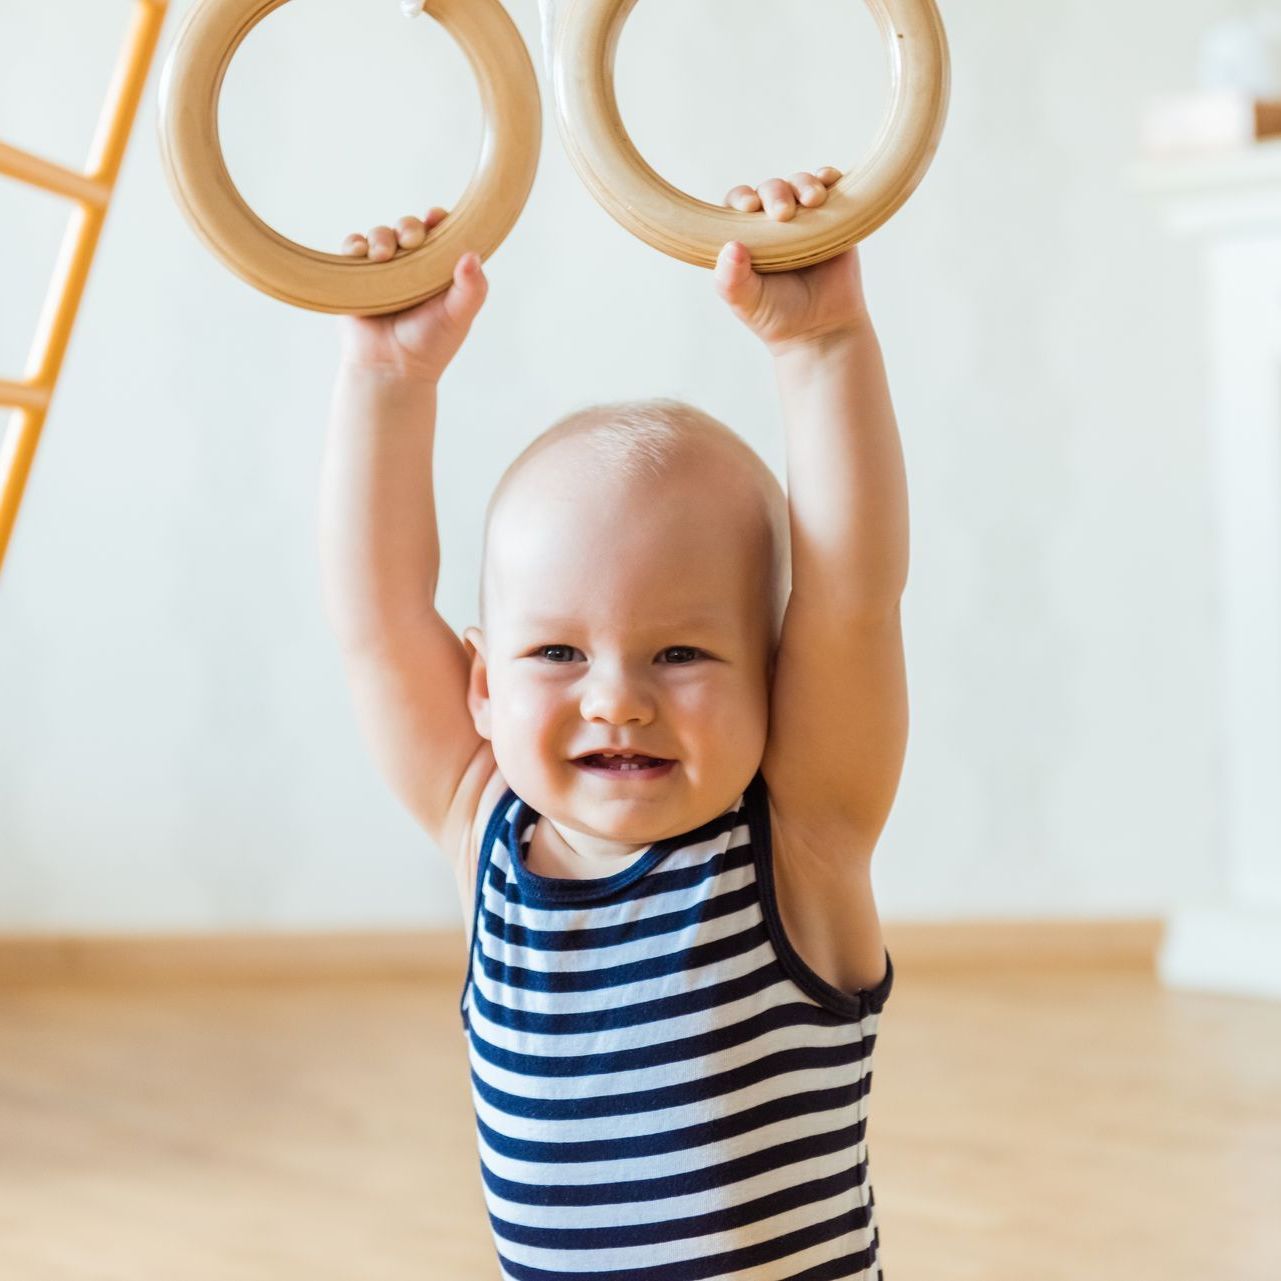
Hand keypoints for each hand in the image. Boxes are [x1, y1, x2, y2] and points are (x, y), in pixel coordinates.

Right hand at [335, 207, 486, 383]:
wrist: (391, 369)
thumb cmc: (430, 345)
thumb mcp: (459, 316)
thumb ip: (473, 288)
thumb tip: (472, 255)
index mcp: (438, 269)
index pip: (440, 233)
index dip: (439, 220)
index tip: (436, 217)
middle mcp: (412, 266)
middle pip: (408, 228)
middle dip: (409, 227)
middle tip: (411, 241)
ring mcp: (383, 269)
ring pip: (380, 234)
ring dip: (381, 237)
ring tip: (383, 256)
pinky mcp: (357, 276)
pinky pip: (352, 248)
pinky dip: (355, 244)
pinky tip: (362, 254)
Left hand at [712, 168, 870, 356]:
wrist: (822, 330)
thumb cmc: (777, 316)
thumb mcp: (746, 302)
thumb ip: (731, 280)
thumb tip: (731, 247)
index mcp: (746, 235)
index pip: (737, 203)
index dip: (741, 198)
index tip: (749, 207)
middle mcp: (772, 223)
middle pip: (770, 189)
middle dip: (775, 194)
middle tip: (783, 214)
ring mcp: (804, 218)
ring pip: (799, 184)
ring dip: (804, 184)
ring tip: (812, 200)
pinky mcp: (833, 218)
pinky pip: (831, 188)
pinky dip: (830, 178)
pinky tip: (829, 181)